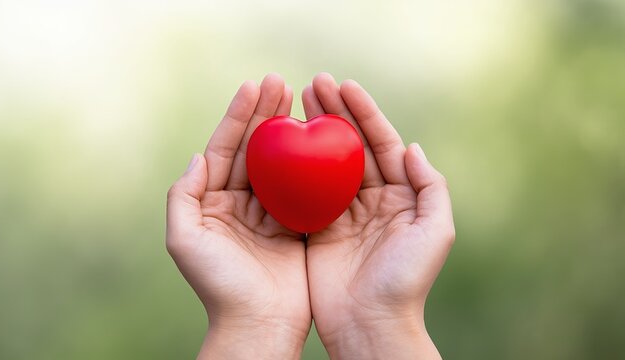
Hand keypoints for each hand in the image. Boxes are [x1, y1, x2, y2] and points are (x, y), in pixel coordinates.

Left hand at [166, 74, 310, 358]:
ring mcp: (269, 214)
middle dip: (266, 115)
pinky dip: (311, 163)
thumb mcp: (184, 240)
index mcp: (211, 203)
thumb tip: (198, 157)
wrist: (257, 325)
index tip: (254, 87)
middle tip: (281, 82)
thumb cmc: (217, 286)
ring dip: (289, 131)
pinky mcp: (295, 227)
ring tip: (302, 98)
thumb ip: (183, 196)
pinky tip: (322, 137)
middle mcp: (239, 204)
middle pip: (253, 150)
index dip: (237, 117)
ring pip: (280, 163)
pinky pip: (304, 188)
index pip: (224, 149)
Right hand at [302, 74, 454, 358]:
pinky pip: (302, 191)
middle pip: (348, 146)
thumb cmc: (407, 281)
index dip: (364, 113)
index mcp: (399, 195)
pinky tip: (278, 144)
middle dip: (333, 113)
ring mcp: (341, 213)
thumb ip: (430, 188)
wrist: (371, 324)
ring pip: (323, 163)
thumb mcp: (435, 232)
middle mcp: (370, 199)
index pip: (380, 143)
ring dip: (310, 131)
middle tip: (313, 84)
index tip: (344, 87)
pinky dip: (291, 166)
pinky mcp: (315, 230)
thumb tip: (412, 147)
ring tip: (294, 102)